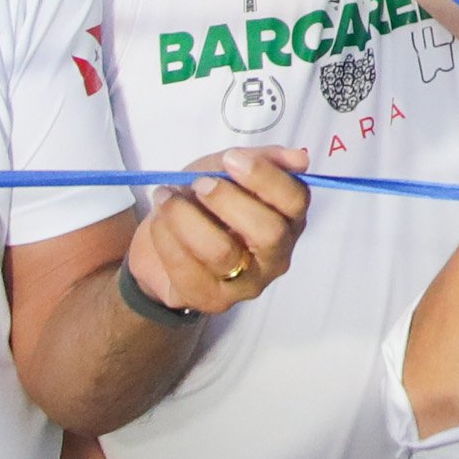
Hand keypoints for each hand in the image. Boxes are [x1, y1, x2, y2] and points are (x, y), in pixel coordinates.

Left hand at [120, 153, 312, 322]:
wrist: (160, 243)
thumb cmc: (201, 203)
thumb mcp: (225, 170)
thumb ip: (260, 159)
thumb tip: (299, 158)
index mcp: (287, 219)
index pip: (295, 200)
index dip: (265, 177)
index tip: (230, 159)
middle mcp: (276, 256)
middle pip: (269, 232)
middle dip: (227, 200)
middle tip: (199, 184)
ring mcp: (246, 283)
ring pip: (222, 252)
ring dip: (186, 217)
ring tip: (167, 197)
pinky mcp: (212, 300)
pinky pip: (188, 269)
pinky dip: (166, 237)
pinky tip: (159, 220)